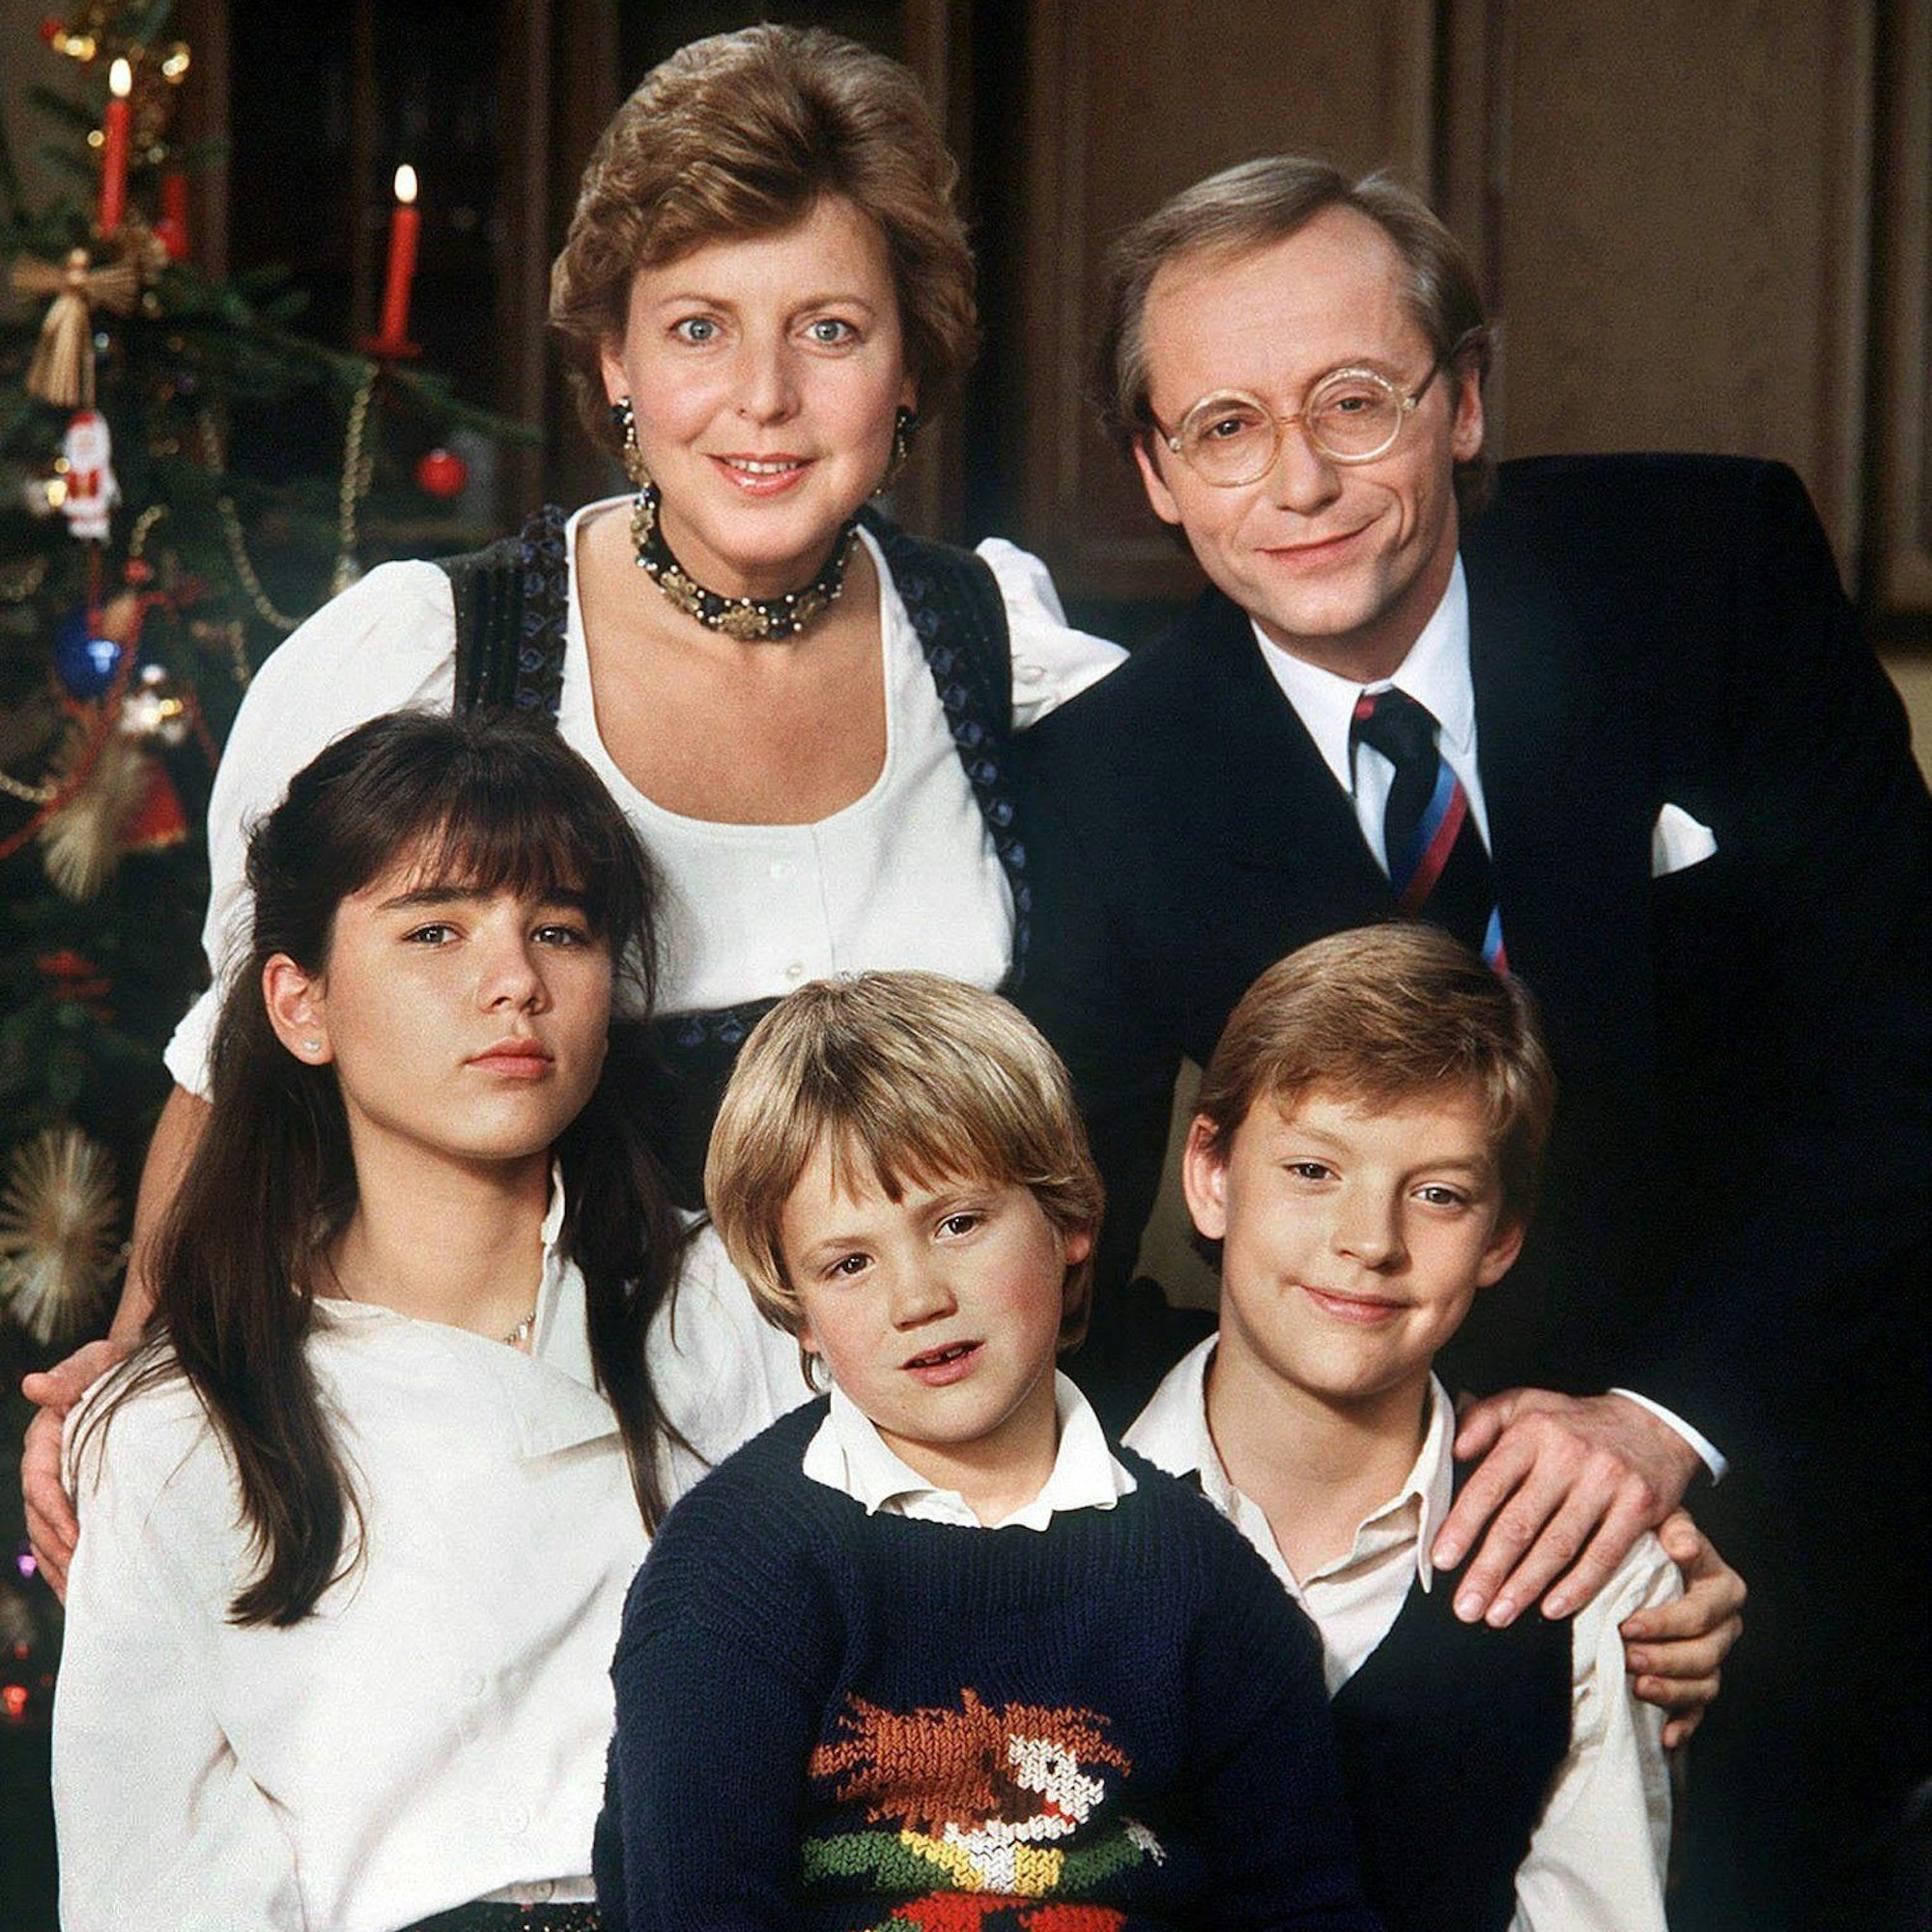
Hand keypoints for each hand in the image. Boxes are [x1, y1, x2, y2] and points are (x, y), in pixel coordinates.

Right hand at [20, 1336, 125, 1599]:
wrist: (138, 1366)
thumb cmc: (118, 1362)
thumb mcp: (98, 1361)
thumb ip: (71, 1375)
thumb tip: (33, 1385)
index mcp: (45, 1436)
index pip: (39, 1481)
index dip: (53, 1511)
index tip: (76, 1536)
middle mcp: (47, 1464)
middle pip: (38, 1517)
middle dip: (56, 1550)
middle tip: (81, 1577)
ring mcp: (61, 1483)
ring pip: (47, 1533)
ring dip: (60, 1565)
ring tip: (80, 1596)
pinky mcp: (78, 1496)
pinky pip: (65, 1534)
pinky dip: (71, 1562)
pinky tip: (85, 1589)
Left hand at [1430, 1389, 1702, 1625]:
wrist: (1651, 1422)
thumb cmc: (1571, 1422)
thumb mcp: (1524, 1403)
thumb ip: (1482, 1420)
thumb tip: (1452, 1451)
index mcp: (1532, 1430)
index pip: (1489, 1485)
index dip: (1462, 1526)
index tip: (1440, 1560)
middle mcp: (1567, 1454)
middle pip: (1520, 1523)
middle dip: (1488, 1570)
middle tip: (1465, 1607)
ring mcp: (1605, 1481)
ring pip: (1558, 1545)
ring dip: (1525, 1586)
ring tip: (1497, 1615)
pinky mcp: (1639, 1505)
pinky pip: (1603, 1555)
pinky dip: (1577, 1587)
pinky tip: (1551, 1609)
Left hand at [1622, 1508, 1745, 1748]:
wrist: (1648, 1563)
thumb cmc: (1652, 1540)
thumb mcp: (1660, 1523)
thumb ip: (1674, 1528)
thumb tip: (1682, 1544)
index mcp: (1720, 1585)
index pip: (1701, 1609)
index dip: (1666, 1621)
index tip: (1628, 1624)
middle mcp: (1725, 1623)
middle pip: (1704, 1651)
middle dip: (1664, 1656)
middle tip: (1625, 1653)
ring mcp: (1714, 1654)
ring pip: (1703, 1682)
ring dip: (1670, 1687)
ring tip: (1635, 1684)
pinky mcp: (1700, 1681)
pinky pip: (1699, 1710)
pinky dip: (1683, 1724)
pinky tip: (1666, 1735)